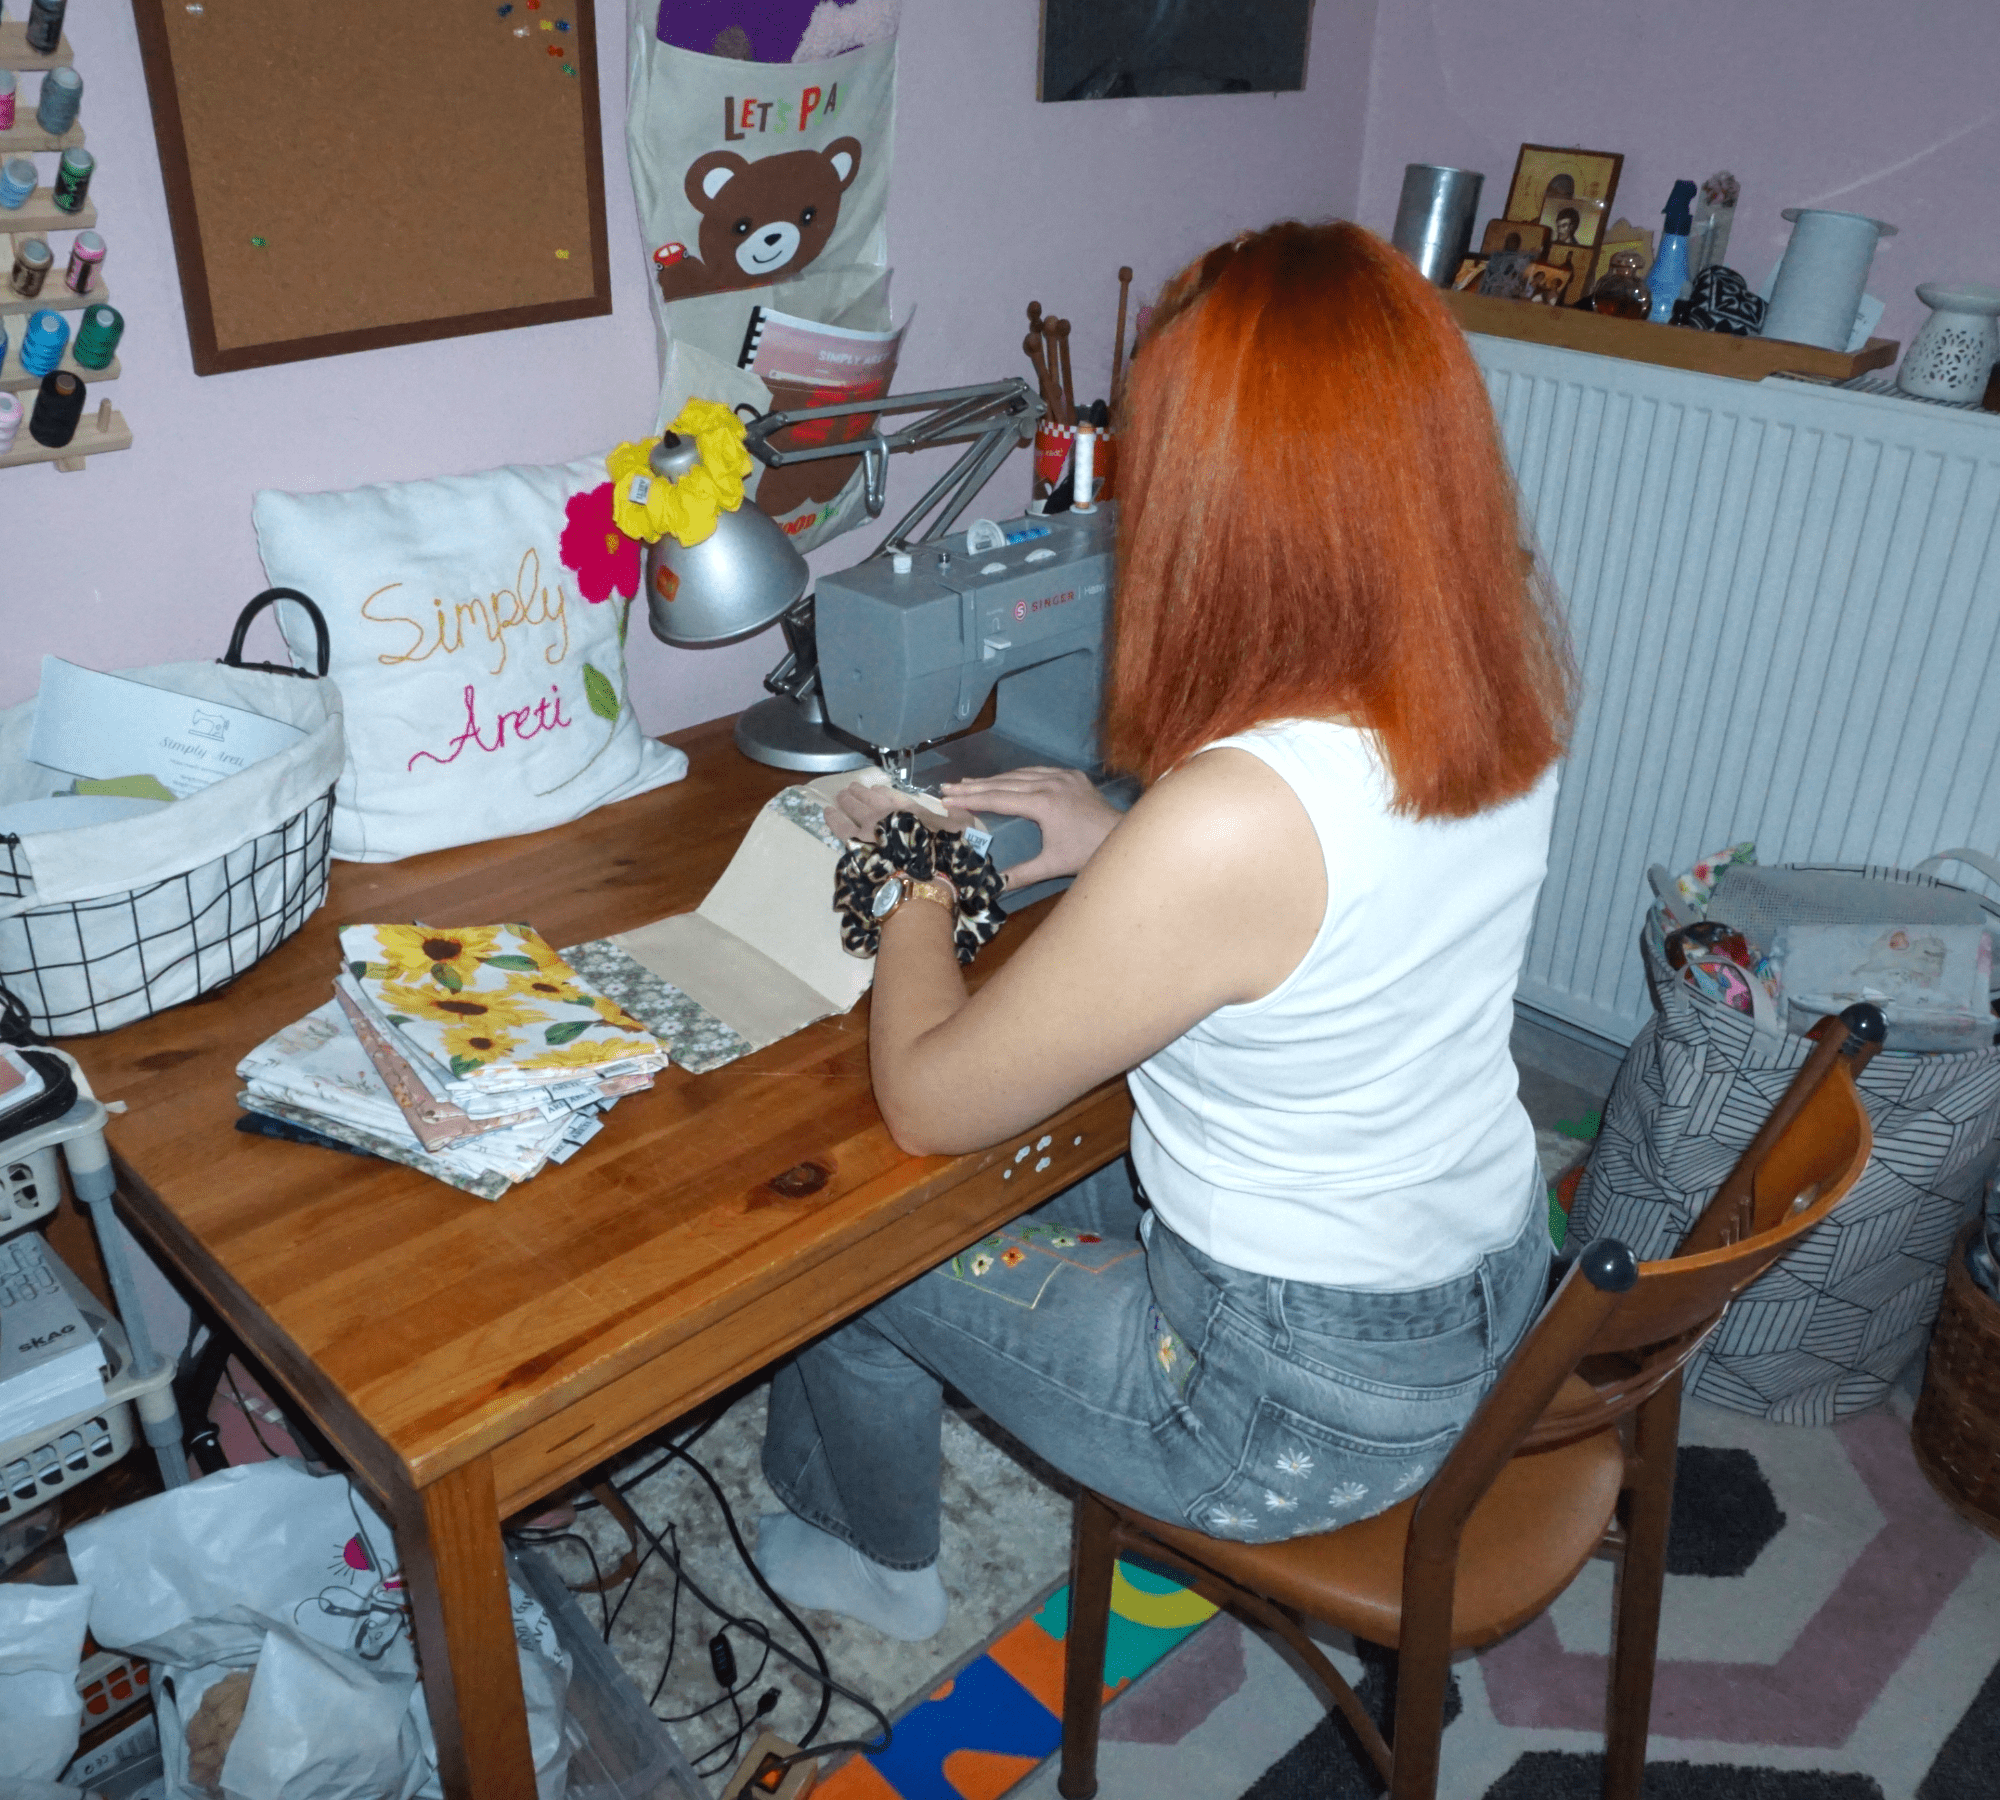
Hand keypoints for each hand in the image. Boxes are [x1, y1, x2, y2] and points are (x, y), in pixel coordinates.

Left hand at [823, 781, 979, 843]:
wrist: (916, 877)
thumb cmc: (941, 856)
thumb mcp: (961, 833)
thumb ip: (959, 819)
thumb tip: (958, 810)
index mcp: (912, 810)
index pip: (895, 798)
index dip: (885, 793)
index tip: (876, 789)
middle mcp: (889, 812)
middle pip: (871, 798)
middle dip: (861, 792)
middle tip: (852, 788)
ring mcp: (869, 825)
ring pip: (853, 807)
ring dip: (847, 799)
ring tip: (840, 795)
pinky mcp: (853, 841)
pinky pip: (839, 825)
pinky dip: (833, 816)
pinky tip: (827, 811)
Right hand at [939, 766, 1121, 889]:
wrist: (1124, 837)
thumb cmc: (1087, 853)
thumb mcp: (1052, 865)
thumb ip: (1021, 874)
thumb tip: (993, 887)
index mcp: (1043, 803)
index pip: (998, 798)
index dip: (970, 799)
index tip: (948, 798)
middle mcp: (1051, 784)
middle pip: (1004, 783)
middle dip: (974, 786)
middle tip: (947, 787)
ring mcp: (1063, 776)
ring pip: (1019, 774)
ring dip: (993, 779)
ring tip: (968, 782)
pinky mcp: (1072, 776)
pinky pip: (1037, 771)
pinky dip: (1017, 775)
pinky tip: (1005, 779)